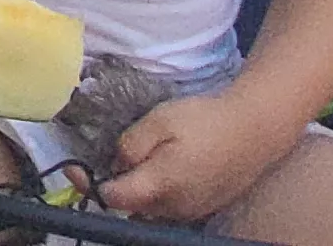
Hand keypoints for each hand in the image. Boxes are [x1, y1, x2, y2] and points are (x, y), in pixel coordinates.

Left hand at [99, 90, 301, 223]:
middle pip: (129, 207)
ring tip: (138, 159)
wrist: (256, 130)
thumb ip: (130, 145)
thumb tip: (114, 164)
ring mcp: (190, 211)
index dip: (90, 183)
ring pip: (149, 209)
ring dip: (136, 190)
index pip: (112, 198)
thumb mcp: (160, 120)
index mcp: (159, 186)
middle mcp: (172, 208)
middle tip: (107, 158)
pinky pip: (169, 207)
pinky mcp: (203, 208)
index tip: (75, 167)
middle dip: (114, 186)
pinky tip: (162, 166)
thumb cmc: (205, 120)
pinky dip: (158, 192)